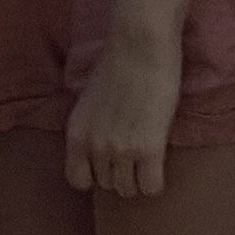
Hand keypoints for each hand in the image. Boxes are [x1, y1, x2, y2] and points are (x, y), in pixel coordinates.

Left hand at [62, 21, 180, 197]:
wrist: (140, 44)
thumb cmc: (119, 63)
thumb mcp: (90, 98)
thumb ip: (92, 126)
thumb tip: (101, 144)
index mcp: (76, 132)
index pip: (77, 180)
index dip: (95, 175)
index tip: (109, 162)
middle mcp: (94, 145)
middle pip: (108, 184)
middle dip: (121, 172)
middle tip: (135, 151)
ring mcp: (120, 149)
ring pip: (129, 190)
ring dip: (139, 178)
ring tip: (148, 157)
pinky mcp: (149, 148)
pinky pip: (151, 187)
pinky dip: (156, 181)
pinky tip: (159, 163)